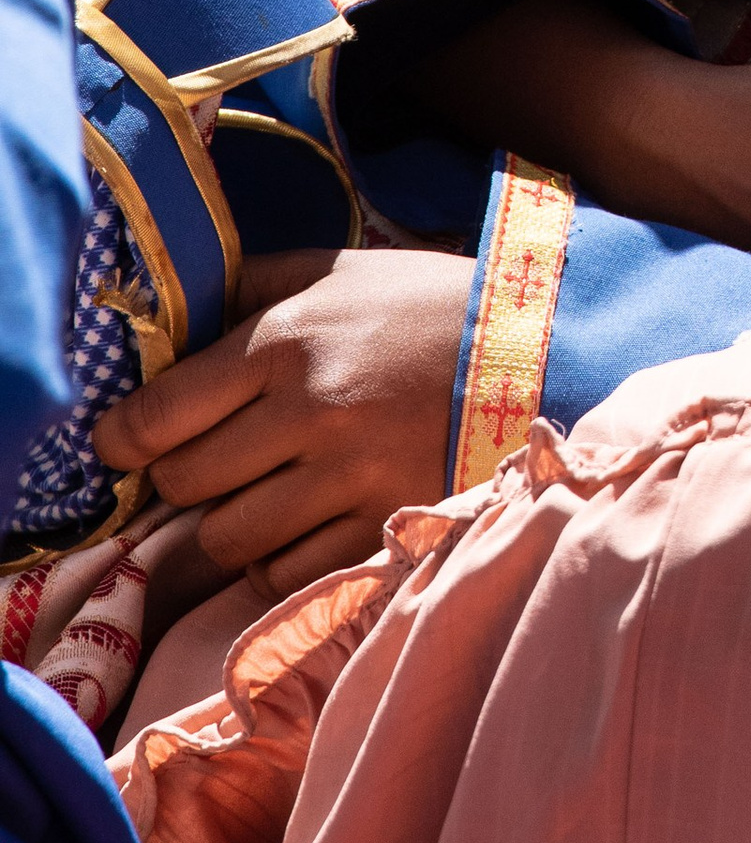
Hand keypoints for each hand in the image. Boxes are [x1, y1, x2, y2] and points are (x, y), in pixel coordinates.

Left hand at [93, 248, 474, 599]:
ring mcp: (350, 477)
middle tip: (200, 461)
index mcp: (288, 342)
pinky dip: (275, 556)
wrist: (538, 349)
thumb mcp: (334, 270)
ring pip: (227, 538)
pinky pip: (284, 571)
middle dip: (179, 478)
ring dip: (224, 522)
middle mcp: (311, 413)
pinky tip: (297, 520)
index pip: (160, 416)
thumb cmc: (423, 304)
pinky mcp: (382, 523)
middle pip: (186, 484)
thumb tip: (164, 319)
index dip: (121, 440)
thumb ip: (247, 289)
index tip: (120, 444)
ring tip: (250, 493)